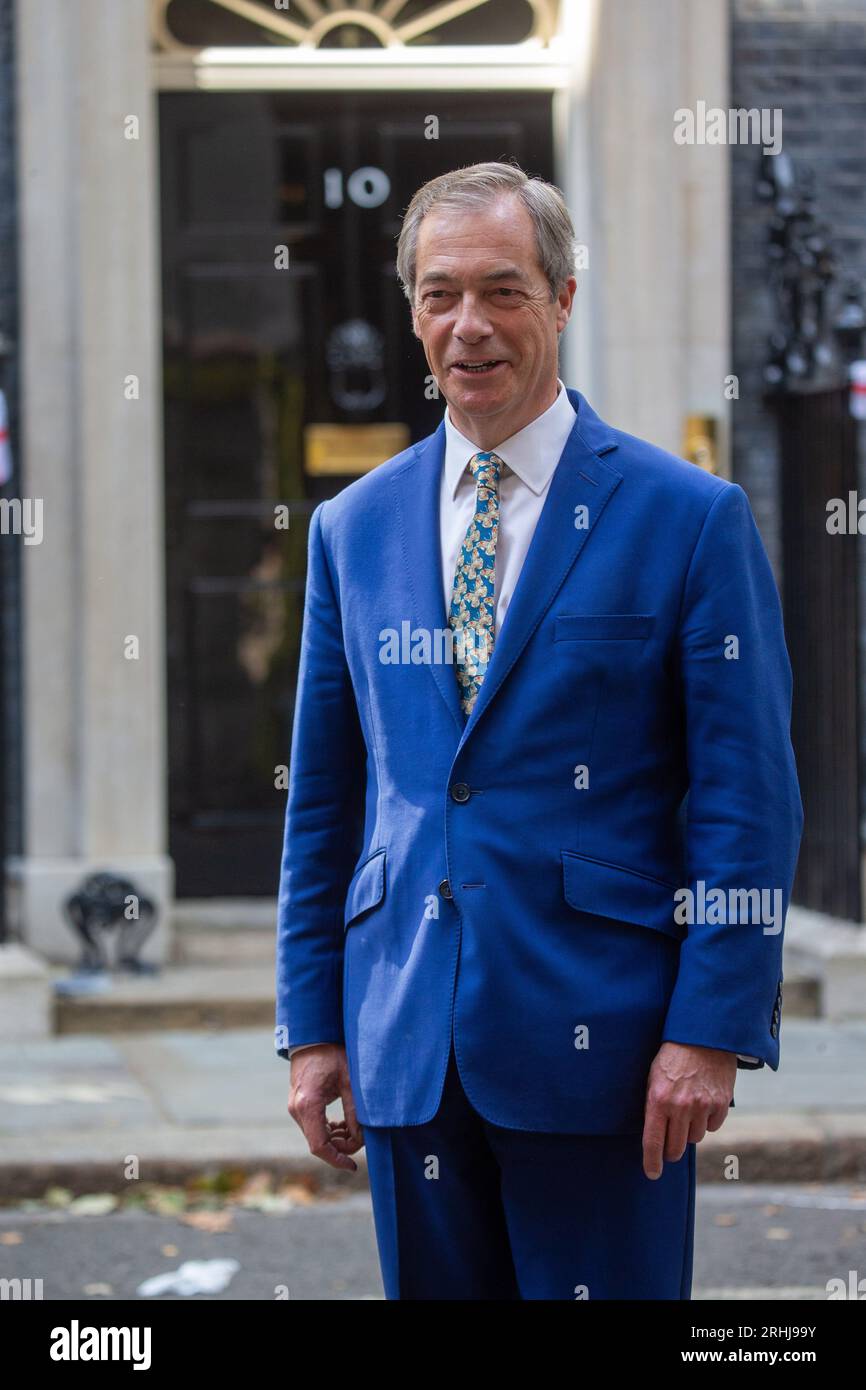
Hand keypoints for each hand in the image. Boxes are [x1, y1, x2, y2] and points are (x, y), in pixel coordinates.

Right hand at [287, 1043, 363, 1171]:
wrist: (312, 1038)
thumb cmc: (332, 1055)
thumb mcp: (350, 1082)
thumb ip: (355, 1112)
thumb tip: (362, 1139)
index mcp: (309, 1105)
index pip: (319, 1146)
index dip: (337, 1159)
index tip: (353, 1166)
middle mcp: (297, 1110)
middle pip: (318, 1144)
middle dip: (340, 1147)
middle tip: (361, 1138)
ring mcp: (295, 1108)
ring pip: (315, 1137)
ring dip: (335, 1139)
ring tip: (354, 1129)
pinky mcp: (297, 1105)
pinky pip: (312, 1127)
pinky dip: (327, 1131)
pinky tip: (342, 1123)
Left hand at [642, 1042, 735, 1179]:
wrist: (703, 1036)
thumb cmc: (672, 1057)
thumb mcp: (653, 1077)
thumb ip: (654, 1106)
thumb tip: (654, 1135)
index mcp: (658, 1100)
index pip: (653, 1141)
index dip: (652, 1162)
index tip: (652, 1173)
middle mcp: (680, 1107)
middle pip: (676, 1148)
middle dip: (672, 1151)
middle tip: (670, 1146)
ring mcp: (702, 1106)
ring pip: (695, 1138)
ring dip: (690, 1131)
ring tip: (688, 1110)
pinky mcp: (720, 1104)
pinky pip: (713, 1127)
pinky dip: (708, 1121)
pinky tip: (703, 1104)